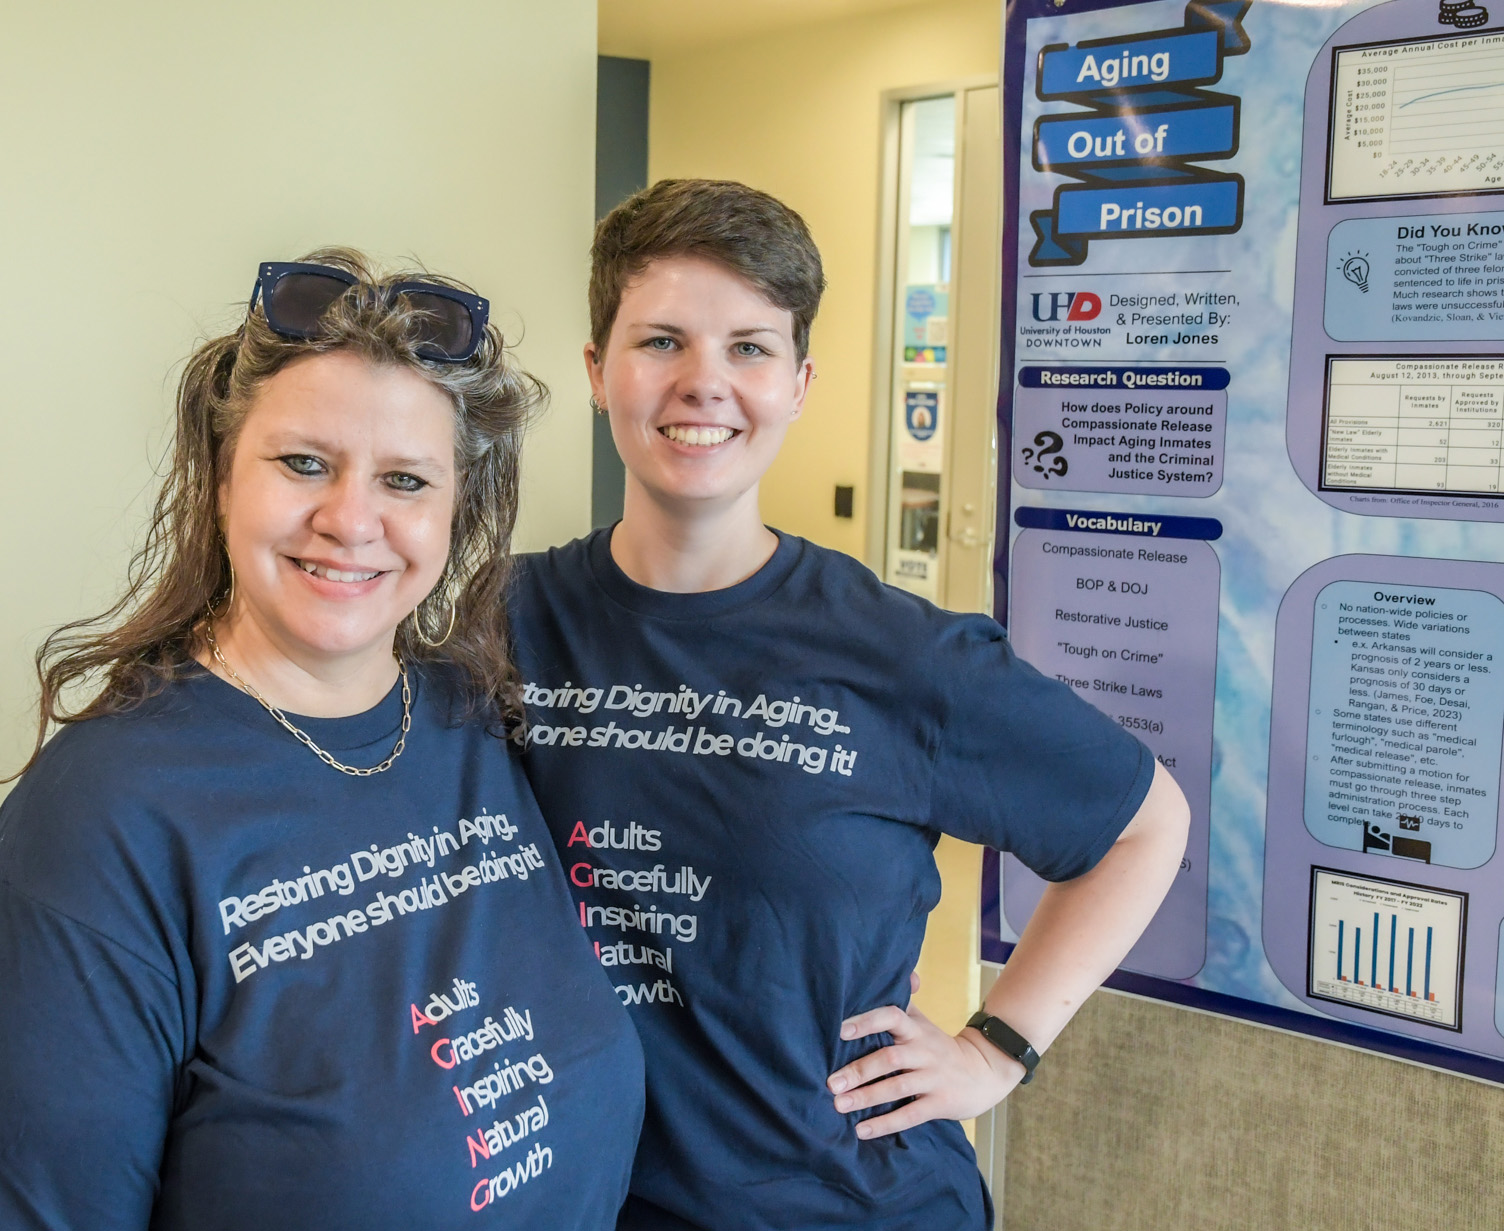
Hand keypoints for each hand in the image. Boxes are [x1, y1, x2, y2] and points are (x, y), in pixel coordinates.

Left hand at [825, 1003, 1023, 1138]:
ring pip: (897, 1087)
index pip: (892, 1017)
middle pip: (889, 1057)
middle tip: (831, 1082)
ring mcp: (932, 1078)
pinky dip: (885, 1124)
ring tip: (839, 1105)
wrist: (985, 1071)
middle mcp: (923, 1052)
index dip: (868, 1021)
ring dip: (866, 1097)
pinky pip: (910, 1114)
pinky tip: (862, 1130)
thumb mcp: (924, 1022)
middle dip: (858, 1070)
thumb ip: (905, 1002)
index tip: (841, 1030)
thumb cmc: (941, 1046)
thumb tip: (903, 973)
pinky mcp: (939, 1103)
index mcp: (916, 1030)